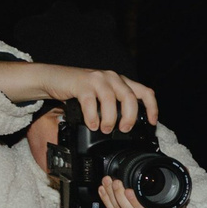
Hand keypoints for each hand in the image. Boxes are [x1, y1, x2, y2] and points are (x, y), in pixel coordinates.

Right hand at [0, 59, 158, 131]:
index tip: (152, 123)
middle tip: (124, 130)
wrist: (54, 78)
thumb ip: (115, 105)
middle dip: (129, 117)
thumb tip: (128, 126)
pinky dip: (92, 116)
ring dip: (110, 119)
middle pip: (130, 98)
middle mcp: (112, 78)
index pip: (145, 92)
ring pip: (111, 100)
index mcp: (121, 81)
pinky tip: (91, 125)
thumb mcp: (102, 96)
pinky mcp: (82, 83)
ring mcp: (97, 79)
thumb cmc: (79, 90)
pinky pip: (90, 102)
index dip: (152, 108)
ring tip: (105, 129)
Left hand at [100, 175, 183, 207]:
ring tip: (106, 184)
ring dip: (110, 199)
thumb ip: (178, 183)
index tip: (128, 189)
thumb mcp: (179, 197)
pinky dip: (108, 205)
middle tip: (114, 182)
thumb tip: (182, 168)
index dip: (136, 203)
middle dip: (119, 196)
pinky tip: (104, 193)